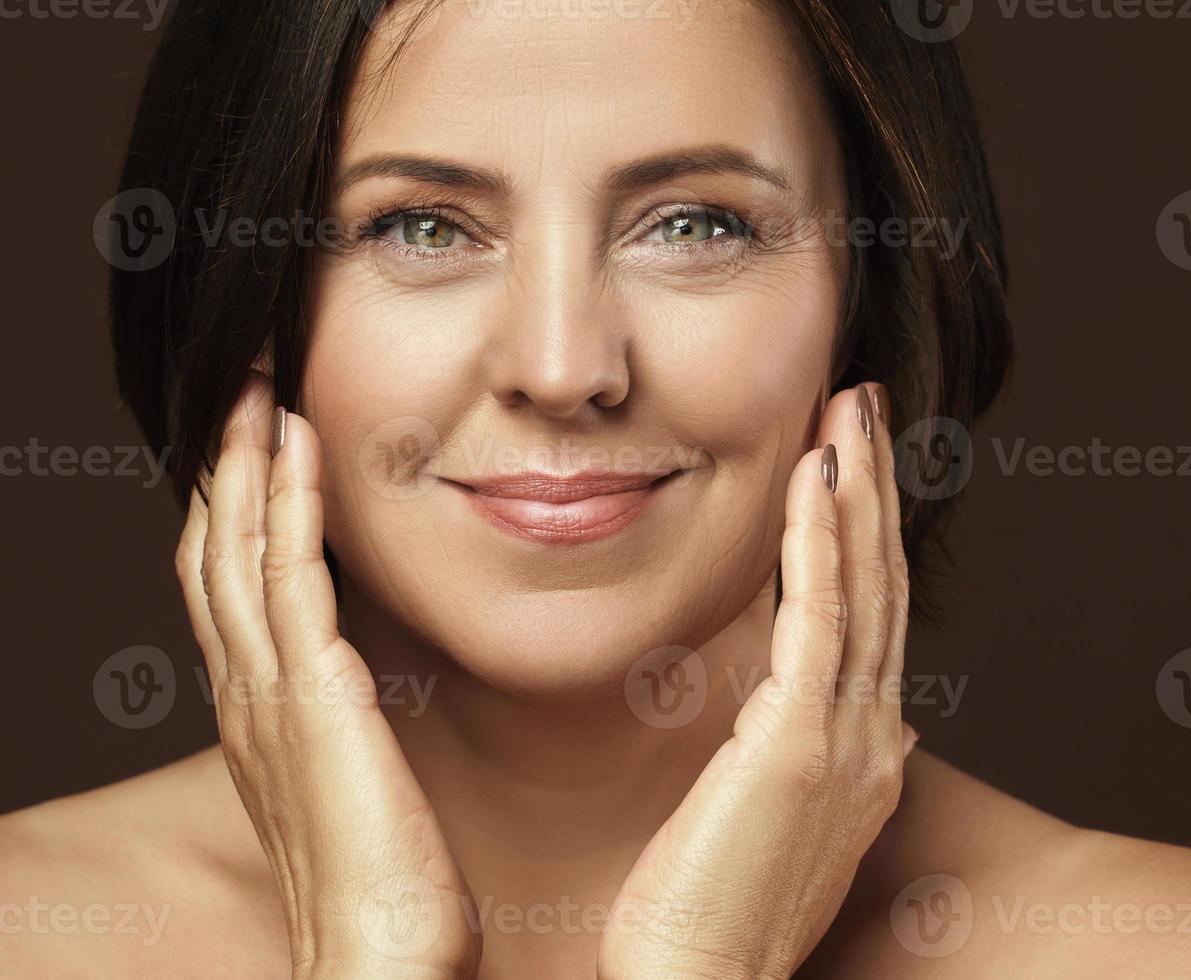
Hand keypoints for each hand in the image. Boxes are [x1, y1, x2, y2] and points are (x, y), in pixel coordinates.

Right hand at [175, 374, 479, 979]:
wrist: (378, 956)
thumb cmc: (386, 882)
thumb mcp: (356, 780)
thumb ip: (347, 725)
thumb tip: (366, 686)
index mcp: (257, 711)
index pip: (228, 586)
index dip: (231, 507)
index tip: (253, 441)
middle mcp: (246, 693)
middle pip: (213, 550)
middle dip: (222, 463)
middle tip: (240, 384)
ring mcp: (268, 692)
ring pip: (234, 547)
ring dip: (243, 458)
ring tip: (256, 384)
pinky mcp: (313, 696)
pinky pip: (290, 576)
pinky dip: (287, 503)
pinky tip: (298, 445)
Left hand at [599, 383, 915, 979]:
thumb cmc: (707, 918)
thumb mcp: (782, 822)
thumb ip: (819, 759)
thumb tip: (853, 717)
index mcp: (864, 753)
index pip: (872, 618)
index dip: (869, 534)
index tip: (852, 462)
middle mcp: (873, 738)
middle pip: (882, 586)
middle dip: (877, 489)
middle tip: (866, 404)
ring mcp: (847, 741)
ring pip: (863, 588)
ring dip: (859, 491)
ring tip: (851, 410)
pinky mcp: (802, 745)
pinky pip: (819, 617)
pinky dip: (821, 539)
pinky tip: (814, 474)